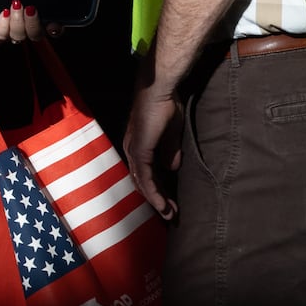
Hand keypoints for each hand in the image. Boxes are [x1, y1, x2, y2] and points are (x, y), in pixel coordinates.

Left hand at [0, 0, 61, 44]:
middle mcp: (30, 26)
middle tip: (30, 8)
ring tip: (14, 5)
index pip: (55, 28)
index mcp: (44, 16)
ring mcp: (14, 30)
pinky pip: (1, 33)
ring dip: (17, 22)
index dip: (55, 29)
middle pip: (36, 34)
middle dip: (33, 23)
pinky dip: (2, 24)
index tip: (53, 24)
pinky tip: (3, 13)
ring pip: (19, 35)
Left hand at [122, 54, 182, 220]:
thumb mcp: (171, 134)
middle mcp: (132, 151)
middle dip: (157, 200)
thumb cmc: (165, 107)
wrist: (160, 90)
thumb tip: (172, 168)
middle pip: (142, 182)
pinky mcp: (140, 151)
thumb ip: (170, 151)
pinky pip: (145, 177)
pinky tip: (162, 204)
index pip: (146, 175)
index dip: (158, 190)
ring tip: (170, 214)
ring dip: (156, 201)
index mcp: (139, 147)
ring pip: (142, 184)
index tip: (171, 203)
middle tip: (171, 215)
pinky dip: (153, 193)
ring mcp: (134, 151)